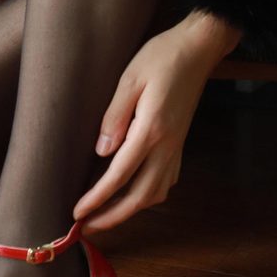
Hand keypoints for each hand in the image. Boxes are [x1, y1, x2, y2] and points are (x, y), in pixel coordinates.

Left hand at [72, 13, 241, 232]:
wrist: (198, 48)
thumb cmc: (161, 57)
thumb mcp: (129, 78)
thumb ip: (114, 116)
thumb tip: (101, 151)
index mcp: (151, 129)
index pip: (119, 175)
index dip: (97, 198)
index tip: (78, 213)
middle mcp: (167, 145)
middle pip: (140, 196)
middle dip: (113, 216)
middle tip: (88, 227)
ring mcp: (177, 146)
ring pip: (156, 193)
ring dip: (132, 210)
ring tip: (108, 215)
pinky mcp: (180, 142)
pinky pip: (167, 180)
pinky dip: (150, 195)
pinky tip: (136, 193)